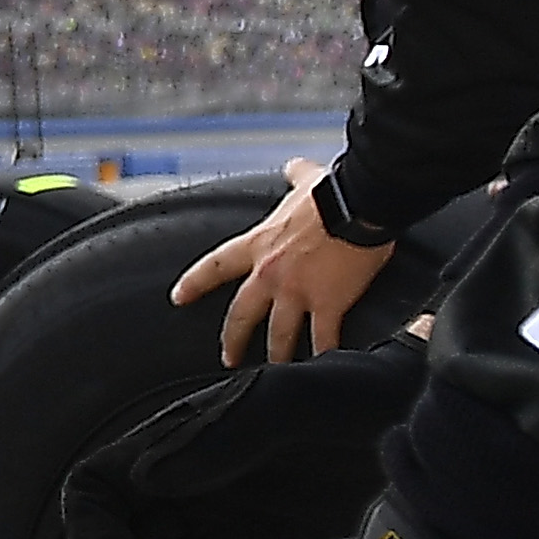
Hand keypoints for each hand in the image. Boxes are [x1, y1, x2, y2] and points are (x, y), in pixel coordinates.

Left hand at [168, 161, 395, 365]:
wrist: (360, 205)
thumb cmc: (333, 194)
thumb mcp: (306, 183)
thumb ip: (296, 177)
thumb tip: (294, 167)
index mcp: (259, 245)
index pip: (214, 266)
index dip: (194, 284)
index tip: (178, 298)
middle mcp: (270, 273)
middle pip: (241, 314)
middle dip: (232, 339)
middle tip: (227, 359)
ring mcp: (297, 292)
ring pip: (279, 335)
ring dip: (277, 357)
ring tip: (275, 372)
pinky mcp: (329, 305)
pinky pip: (323, 339)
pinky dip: (323, 357)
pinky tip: (321, 368)